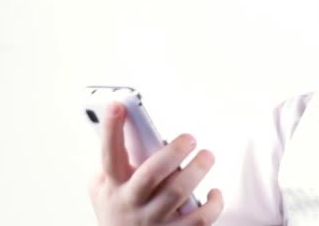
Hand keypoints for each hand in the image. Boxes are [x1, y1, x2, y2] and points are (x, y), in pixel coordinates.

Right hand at [89, 103, 223, 224]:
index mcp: (114, 185)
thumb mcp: (104, 189)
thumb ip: (113, 161)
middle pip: (151, 173)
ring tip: (207, 156)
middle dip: (173, 152)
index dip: (111, 128)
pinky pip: (198, 220)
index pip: (109, 153)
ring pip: (177, 192)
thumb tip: (131, 126)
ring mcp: (152, 220)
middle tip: (189, 138)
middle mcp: (131, 202)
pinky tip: (214, 194)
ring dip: (196, 170)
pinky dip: (212, 205)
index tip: (118, 104)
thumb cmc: (118, 213)